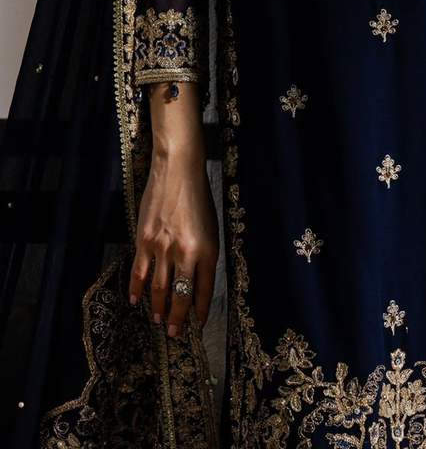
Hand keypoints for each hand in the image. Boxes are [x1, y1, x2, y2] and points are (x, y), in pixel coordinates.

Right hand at [128, 88, 218, 335]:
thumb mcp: (212, 227)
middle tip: (176, 333)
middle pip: (181, 295)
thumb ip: (205, 253)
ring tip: (159, 321)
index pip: (204, 289)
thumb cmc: (199, 197)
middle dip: (179, 318)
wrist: (178, 170)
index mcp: (207, 250)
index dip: (200, 309)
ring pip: (159, 289)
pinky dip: (136, 289)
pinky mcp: (143, 240)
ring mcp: (162, 248)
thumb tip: (196, 278)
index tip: (197, 324)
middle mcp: (185, 253)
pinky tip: (135, 300)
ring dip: (159, 308)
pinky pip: (139, 272)